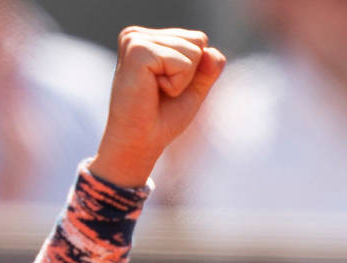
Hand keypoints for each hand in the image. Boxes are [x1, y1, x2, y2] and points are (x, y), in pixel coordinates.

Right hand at [90, 27, 225, 188]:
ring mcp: (134, 39)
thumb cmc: (161, 119)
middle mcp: (138, 34)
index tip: (167, 88)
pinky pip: (182, 63)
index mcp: (148, 38)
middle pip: (197, 42)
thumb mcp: (193, 89)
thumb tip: (212, 51)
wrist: (138, 143)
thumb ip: (208, 68)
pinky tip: (152, 91)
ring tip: (154, 92)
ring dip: (182, 81)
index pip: (198, 40)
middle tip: (160, 93)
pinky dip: (176, 84)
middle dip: (189, 74)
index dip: (194, 71)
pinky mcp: (136, 50)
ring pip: (193, 51)